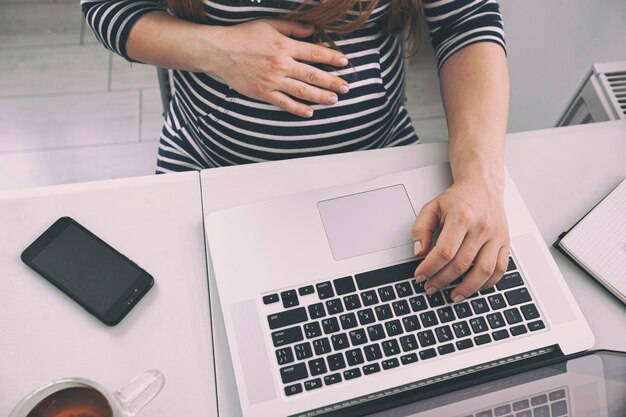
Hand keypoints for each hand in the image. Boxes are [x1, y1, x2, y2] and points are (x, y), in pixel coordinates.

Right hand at [209, 19, 349, 116]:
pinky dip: (298, 109)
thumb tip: (313, 31)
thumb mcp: (269, 24)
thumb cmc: (244, 35)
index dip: (332, 57)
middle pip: (313, 74)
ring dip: (321, 96)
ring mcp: (273, 80)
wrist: (219, 52)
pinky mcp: (263, 93)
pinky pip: (284, 103)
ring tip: (334, 100)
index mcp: (285, 46)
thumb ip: (293, 28)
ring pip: (302, 91)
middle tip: (347, 87)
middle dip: (333, 81)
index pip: (315, 52)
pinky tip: (310, 112)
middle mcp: (281, 64)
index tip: (345, 62)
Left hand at [411, 179, 509, 302]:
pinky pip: (500, 269)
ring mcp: (496, 236)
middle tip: (430, 287)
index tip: (420, 276)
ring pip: (484, 271)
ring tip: (453, 296)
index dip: (430, 268)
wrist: (483, 186)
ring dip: (467, 288)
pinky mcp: (505, 242)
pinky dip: (488, 283)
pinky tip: (475, 288)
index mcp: (462, 217)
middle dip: (442, 280)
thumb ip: (421, 228)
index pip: (445, 251)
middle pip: (462, 264)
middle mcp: (482, 227)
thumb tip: (419, 253)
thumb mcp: (432, 207)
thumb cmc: (458, 198)